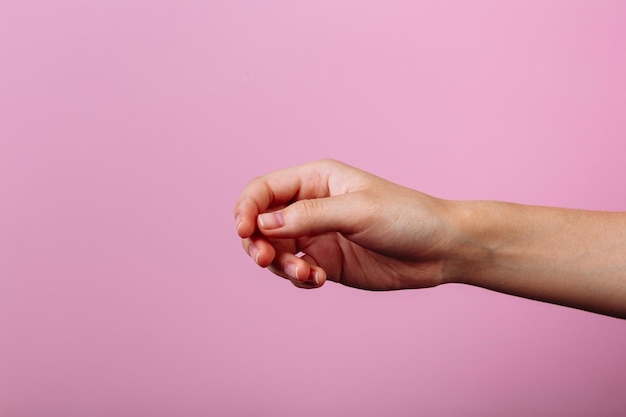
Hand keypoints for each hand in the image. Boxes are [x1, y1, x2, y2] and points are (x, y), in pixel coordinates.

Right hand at [234, 159, 458, 289]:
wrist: (440, 249)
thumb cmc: (406, 217)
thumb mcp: (358, 211)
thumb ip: (309, 216)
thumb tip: (263, 223)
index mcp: (315, 180)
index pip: (264, 190)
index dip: (246, 208)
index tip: (244, 231)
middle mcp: (310, 206)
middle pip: (261, 223)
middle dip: (256, 242)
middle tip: (266, 260)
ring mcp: (317, 236)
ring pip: (274, 251)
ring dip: (280, 265)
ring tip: (306, 274)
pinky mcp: (325, 262)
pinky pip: (295, 271)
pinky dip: (298, 278)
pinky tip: (317, 280)